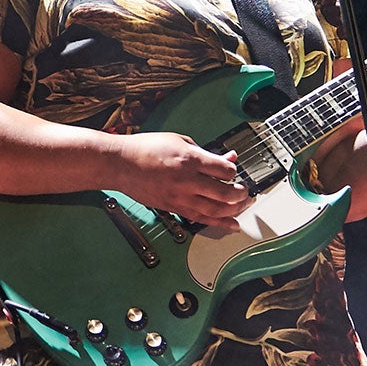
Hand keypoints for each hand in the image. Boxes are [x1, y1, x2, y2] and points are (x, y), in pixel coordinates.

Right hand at [111, 131, 251, 229]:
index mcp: (189, 159)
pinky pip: (200, 219)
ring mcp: (179, 197)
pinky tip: (231, 224)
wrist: (120, 163)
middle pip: (225, 194)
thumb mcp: (180, 141)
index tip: (234, 170)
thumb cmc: (146, 149)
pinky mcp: (173, 207)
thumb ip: (206, 152)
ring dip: (234, 211)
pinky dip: (219, 223)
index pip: (225, 171)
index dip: (235, 171)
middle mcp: (186, 180)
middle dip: (241, 194)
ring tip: (242, 207)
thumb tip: (227, 158)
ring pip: (215, 211)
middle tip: (246, 192)